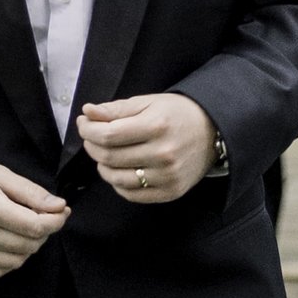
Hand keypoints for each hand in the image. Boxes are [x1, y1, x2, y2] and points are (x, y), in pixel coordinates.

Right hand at [0, 152, 69, 278]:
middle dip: (45, 231)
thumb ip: (30, 192)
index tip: (61, 211)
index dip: (56, 221)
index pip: (36, 226)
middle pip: (30, 244)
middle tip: (44, 215)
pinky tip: (10, 241)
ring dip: (30, 245)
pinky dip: (12, 258)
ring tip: (25, 227)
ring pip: (18, 260)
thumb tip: (58, 207)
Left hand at [77, 90, 218, 204]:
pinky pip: (132, 194)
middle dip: (91, 146)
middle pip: (109, 157)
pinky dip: (118, 183)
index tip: (84, 123)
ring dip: (102, 166)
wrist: (213, 132)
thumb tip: (87, 112)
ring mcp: (167, 176)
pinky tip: (119, 170)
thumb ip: (116, 109)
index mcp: (156, 126)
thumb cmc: (178, 113)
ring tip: (105, 154)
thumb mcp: (148, 102)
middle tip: (91, 137)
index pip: (107, 135)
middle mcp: (163, 154)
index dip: (88, 130)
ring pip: (116, 178)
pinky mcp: (170, 192)